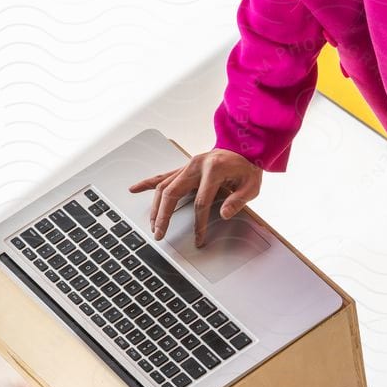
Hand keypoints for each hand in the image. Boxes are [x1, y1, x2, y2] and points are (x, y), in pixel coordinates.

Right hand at [130, 148, 262, 247]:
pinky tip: (135, 189)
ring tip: (152, 224)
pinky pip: (163, 175)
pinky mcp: (184, 168)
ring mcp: (188, 165)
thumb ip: (238, 200)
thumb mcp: (252, 185)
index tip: (198, 239)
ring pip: (164, 186)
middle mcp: (196, 165)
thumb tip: (225, 214)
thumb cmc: (248, 167)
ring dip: (156, 207)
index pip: (201, 202)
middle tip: (159, 234)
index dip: (199, 223)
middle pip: (172, 193)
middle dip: (164, 215)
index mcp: (213, 169)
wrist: (244, 147)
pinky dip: (148, 183)